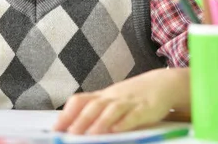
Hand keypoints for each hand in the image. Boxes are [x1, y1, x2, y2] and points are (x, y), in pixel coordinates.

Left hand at [53, 68, 188, 134]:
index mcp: (102, 96)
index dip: (67, 114)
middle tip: (70, 134)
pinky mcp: (146, 108)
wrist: (162, 83)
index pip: (80, 101)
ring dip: (101, 122)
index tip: (56, 128)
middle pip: (93, 106)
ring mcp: (129, 102)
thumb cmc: (132, 96)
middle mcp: (113, 97)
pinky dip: (125, 122)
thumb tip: (72, 126)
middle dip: (81, 120)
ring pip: (112, 110)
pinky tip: (118, 129)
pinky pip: (135, 115)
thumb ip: (95, 111)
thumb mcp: (111, 100)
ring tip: (91, 134)